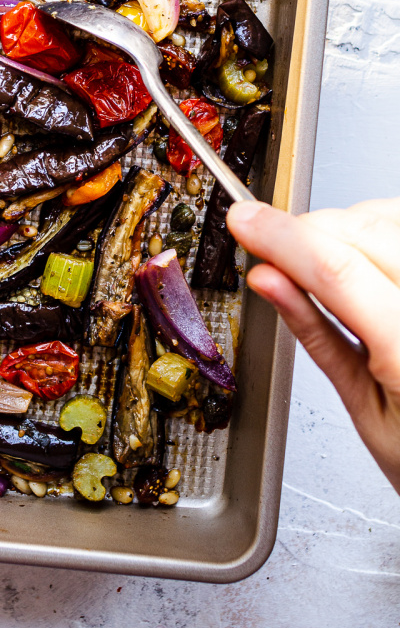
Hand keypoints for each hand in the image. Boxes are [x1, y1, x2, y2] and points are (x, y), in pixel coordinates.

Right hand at [227, 197, 399, 493]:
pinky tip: (361, 253)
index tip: (242, 221)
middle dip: (303, 231)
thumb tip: (268, 280)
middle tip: (266, 246)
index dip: (280, 237)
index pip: (336, 270)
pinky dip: (374, 227)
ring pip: (385, 216)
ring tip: (317, 259)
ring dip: (341, 226)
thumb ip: (317, 337)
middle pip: (358, 232)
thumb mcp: (367, 411)